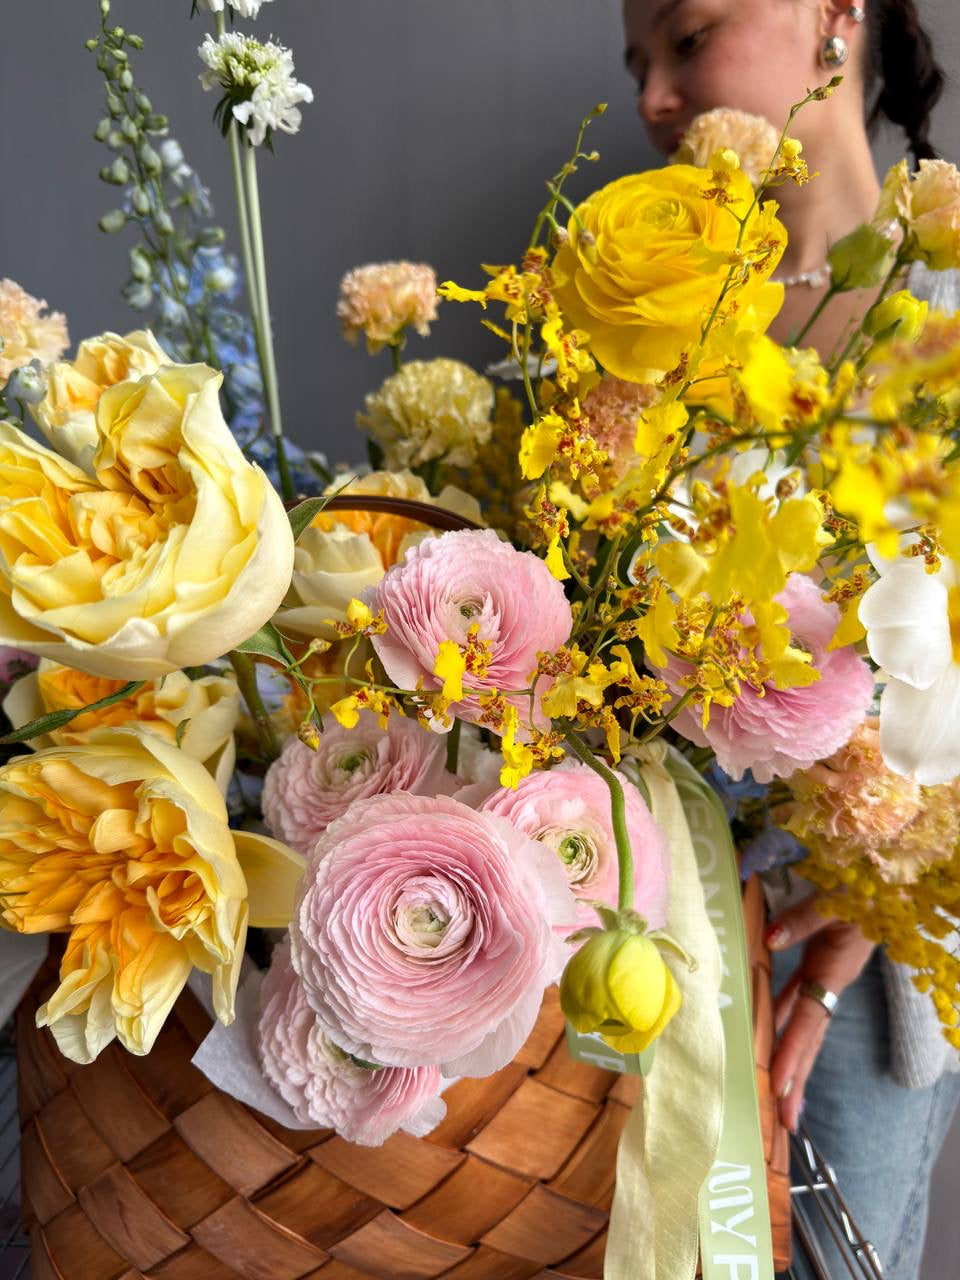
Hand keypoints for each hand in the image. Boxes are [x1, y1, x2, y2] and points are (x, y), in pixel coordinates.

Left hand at [766, 894, 874, 1132]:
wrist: (883, 883)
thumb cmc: (861, 889)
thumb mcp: (835, 900)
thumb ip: (802, 920)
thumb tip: (768, 940)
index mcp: (835, 970)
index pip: (810, 1019)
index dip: (794, 1052)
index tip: (780, 1086)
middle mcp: (829, 982)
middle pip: (810, 1039)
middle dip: (797, 1080)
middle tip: (783, 1123)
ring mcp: (824, 978)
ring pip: (801, 1026)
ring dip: (787, 1058)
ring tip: (773, 1096)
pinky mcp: (817, 967)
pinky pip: (794, 1001)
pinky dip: (779, 1021)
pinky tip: (762, 1037)